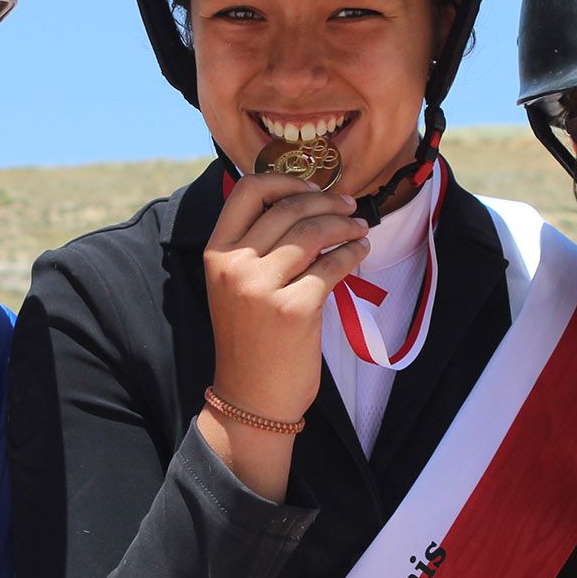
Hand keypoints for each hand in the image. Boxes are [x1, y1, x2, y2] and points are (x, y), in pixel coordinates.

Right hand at [203, 173, 369, 421]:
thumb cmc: (250, 338)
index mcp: (216, 252)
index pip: (247, 191)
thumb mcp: (235, 284)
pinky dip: (352, 254)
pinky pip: (332, 266)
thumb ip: (257, 244)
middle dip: (327, 202)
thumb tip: (307, 202)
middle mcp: (234, 265)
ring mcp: (262, 287)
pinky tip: (359, 253)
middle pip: (288, 208)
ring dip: (345, 225)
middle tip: (349, 207)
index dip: (285, 180)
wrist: (252, 397)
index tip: (313, 188)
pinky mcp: (295, 309)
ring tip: (360, 229)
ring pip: (313, 233)